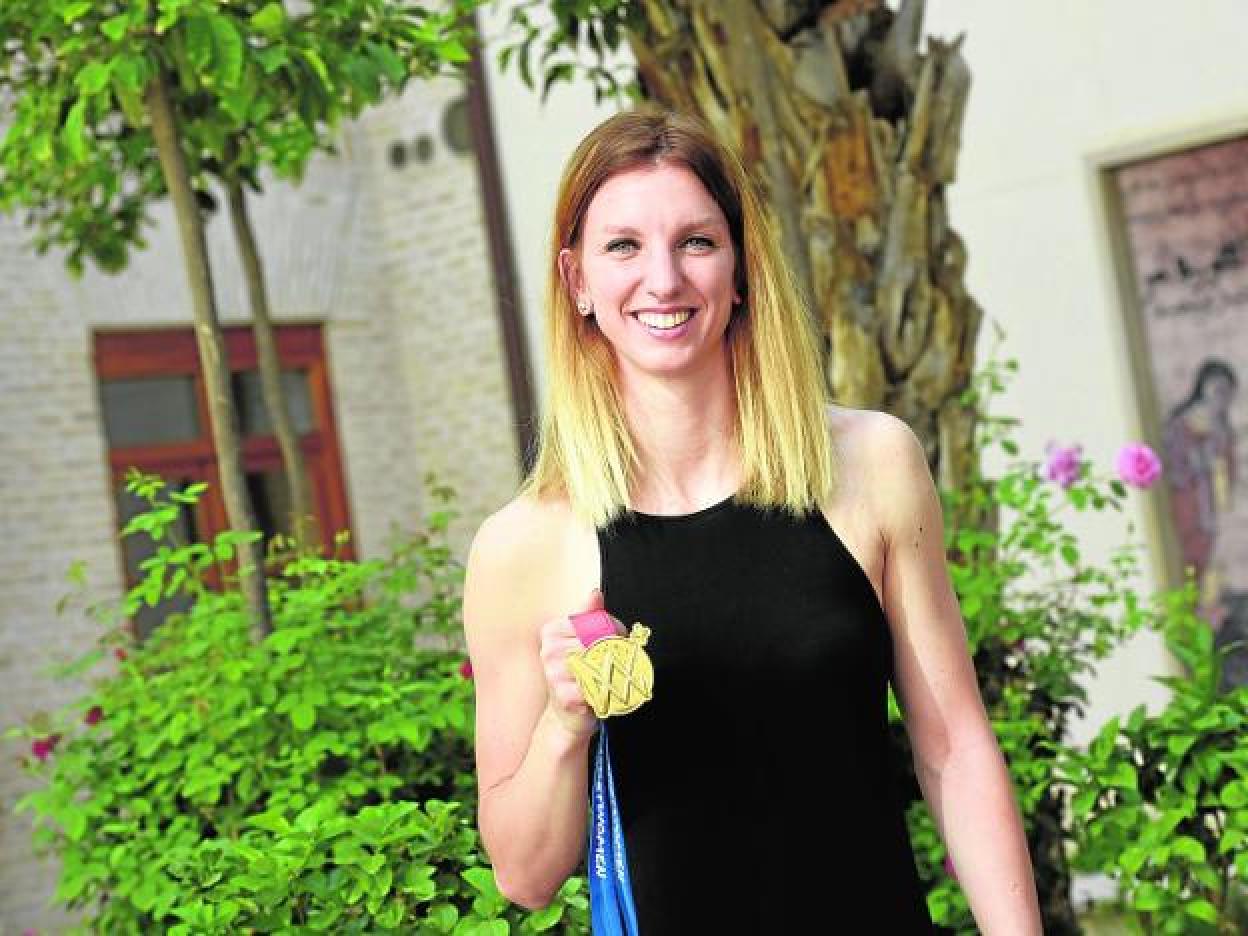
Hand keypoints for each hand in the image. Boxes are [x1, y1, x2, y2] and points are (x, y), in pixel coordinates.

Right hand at [538, 588, 622, 740]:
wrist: (566, 716)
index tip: (618, 640)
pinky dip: (605, 691)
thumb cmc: (577, 674)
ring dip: (612, 672)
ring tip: (606, 678)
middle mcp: (549, 650)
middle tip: (616, 663)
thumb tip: (595, 593)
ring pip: (601, 664)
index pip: (594, 621)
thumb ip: (590, 616)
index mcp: (551, 631)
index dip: (614, 630)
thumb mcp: (582, 641)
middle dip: (617, 652)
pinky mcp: (564, 695)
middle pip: (599, 642)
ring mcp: (553, 673)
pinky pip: (598, 686)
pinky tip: (597, 694)